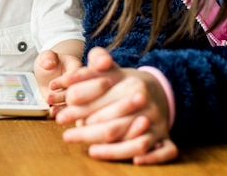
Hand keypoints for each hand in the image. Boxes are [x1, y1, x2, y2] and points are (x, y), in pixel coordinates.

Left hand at [33, 50, 81, 116]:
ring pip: (75, 103)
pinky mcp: (73, 104)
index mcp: (77, 66)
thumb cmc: (49, 62)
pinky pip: (70, 110)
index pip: (76, 74)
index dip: (64, 80)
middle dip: (63, 96)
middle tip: (49, 98)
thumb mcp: (45, 56)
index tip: (51, 85)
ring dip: (63, 108)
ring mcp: (78, 93)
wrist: (48, 72)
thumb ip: (47, 57)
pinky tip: (53, 113)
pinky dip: (62, 112)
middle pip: (77, 90)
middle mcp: (82, 81)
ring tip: (51, 109)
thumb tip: (49, 62)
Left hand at [53, 47, 177, 163]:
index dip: (77, 108)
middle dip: (87, 132)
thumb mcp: (107, 68)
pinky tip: (134, 161)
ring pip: (137, 141)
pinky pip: (166, 151)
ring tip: (91, 151)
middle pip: (114, 124)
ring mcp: (158, 121)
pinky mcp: (166, 136)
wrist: (155, 89)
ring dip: (113, 150)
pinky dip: (152, 157)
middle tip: (66, 136)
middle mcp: (145, 103)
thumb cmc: (121, 82)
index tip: (60, 115)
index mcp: (130, 84)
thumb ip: (88, 65)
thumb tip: (64, 79)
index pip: (101, 100)